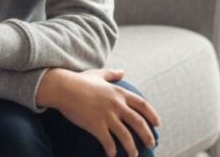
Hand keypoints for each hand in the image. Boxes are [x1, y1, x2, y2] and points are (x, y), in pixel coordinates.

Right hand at [37, 68, 160, 156]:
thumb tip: (123, 72)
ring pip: (126, 136)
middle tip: (151, 145)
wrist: (62, 87)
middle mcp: (116, 105)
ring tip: (133, 155)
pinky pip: (108, 142)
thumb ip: (112, 74)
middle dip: (147, 136)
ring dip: (131, 148)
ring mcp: (106, 116)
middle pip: (139, 123)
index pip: (142, 104)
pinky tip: (112, 155)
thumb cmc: (78, 80)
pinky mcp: (96, 125)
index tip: (157, 124)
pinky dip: (112, 150)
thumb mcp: (98, 74)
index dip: (152, 115)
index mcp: (118, 92)